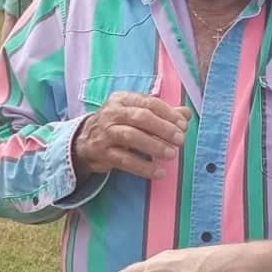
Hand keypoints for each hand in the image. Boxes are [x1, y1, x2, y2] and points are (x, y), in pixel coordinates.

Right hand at [72, 92, 190, 180]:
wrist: (85, 142)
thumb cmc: (118, 125)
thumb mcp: (136, 114)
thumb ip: (162, 114)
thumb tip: (186, 114)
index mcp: (122, 99)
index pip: (149, 103)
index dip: (168, 114)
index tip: (183, 125)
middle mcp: (111, 113)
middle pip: (141, 118)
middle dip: (163, 129)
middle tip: (180, 140)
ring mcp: (104, 133)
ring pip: (132, 137)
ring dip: (155, 146)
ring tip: (171, 155)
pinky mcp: (101, 153)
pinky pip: (125, 160)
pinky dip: (144, 167)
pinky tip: (158, 172)